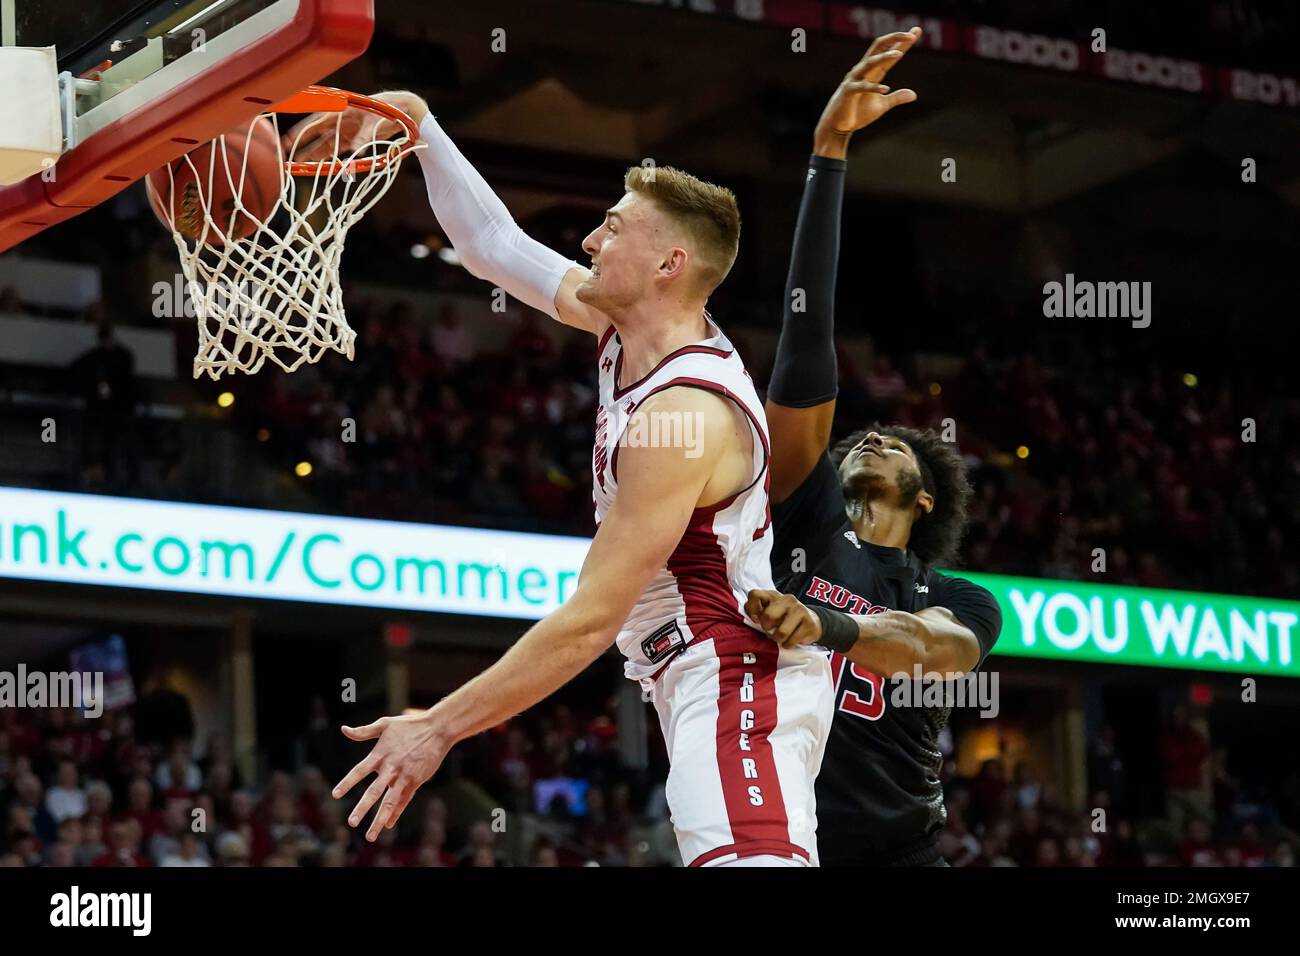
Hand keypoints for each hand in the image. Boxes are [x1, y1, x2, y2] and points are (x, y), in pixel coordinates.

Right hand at [281, 90, 427, 163]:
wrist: (404, 111)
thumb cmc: (388, 112)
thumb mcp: (376, 123)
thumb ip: (365, 138)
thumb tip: (356, 154)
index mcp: (341, 111)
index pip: (315, 121)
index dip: (301, 131)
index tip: (288, 140)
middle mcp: (341, 121)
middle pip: (316, 134)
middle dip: (301, 144)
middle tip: (285, 154)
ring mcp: (346, 131)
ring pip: (324, 144)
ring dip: (312, 154)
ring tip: (298, 163)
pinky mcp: (354, 139)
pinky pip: (337, 150)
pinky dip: (329, 158)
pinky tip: (318, 166)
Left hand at [332, 710, 449, 840]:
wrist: (437, 729)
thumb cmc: (410, 725)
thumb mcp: (385, 724)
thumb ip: (363, 731)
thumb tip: (343, 730)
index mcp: (381, 754)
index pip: (360, 771)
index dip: (347, 782)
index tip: (335, 794)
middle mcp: (391, 767)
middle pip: (374, 791)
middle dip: (362, 808)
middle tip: (352, 823)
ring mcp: (404, 776)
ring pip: (390, 802)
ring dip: (380, 819)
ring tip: (371, 836)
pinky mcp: (416, 781)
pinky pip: (404, 800)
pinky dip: (396, 813)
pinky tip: (388, 824)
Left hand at [745, 589, 823, 648]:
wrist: (811, 622)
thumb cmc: (785, 618)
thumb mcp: (771, 612)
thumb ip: (759, 613)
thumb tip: (754, 619)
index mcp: (773, 596)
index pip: (754, 594)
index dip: (751, 609)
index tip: (756, 620)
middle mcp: (786, 599)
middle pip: (768, 616)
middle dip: (767, 628)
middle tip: (770, 630)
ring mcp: (799, 609)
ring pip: (781, 632)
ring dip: (778, 639)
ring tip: (781, 638)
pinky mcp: (809, 622)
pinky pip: (791, 641)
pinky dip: (788, 645)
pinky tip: (790, 640)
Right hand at [814, 28, 921, 156]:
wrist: (837, 127)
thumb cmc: (857, 113)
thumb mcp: (881, 106)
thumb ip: (896, 98)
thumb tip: (914, 94)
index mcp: (873, 71)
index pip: (889, 51)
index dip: (902, 42)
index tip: (917, 30)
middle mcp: (863, 70)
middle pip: (878, 46)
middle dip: (894, 38)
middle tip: (911, 35)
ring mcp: (854, 79)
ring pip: (870, 62)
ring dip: (884, 57)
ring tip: (899, 54)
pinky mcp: (848, 92)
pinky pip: (861, 86)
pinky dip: (874, 88)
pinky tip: (886, 89)